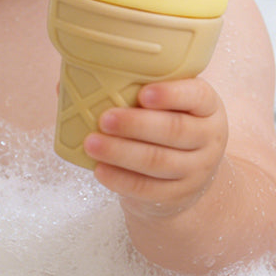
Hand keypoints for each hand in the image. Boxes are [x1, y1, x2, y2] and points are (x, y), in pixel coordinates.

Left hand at [83, 79, 227, 218]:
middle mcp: (208, 137)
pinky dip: (121, 179)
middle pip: (176, 129)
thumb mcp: (161, 107)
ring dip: (121, 152)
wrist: (184, 177)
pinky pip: (148, 189)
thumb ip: (126, 89)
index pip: (198, 95)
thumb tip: (67, 81)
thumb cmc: (163, 127)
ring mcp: (197, 169)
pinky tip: (100, 170)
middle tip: (104, 119)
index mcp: (206, 106)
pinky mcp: (178, 195)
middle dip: (136, 124)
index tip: (143, 93)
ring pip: (159, 161)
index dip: (172, 94)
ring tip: (91, 143)